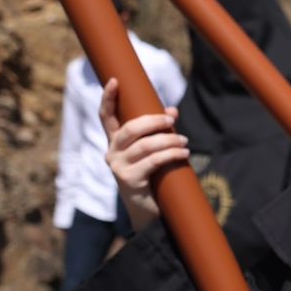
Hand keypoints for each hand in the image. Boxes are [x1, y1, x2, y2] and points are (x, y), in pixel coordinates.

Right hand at [98, 78, 188, 230]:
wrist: (148, 209)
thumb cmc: (152, 174)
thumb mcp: (153, 150)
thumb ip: (159, 130)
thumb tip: (172, 110)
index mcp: (114, 141)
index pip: (106, 116)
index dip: (108, 98)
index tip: (115, 80)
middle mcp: (111, 152)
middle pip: (130, 128)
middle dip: (153, 120)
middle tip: (171, 120)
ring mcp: (118, 166)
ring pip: (145, 145)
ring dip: (168, 140)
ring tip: (185, 141)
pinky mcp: (129, 180)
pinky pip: (153, 161)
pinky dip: (171, 154)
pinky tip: (184, 153)